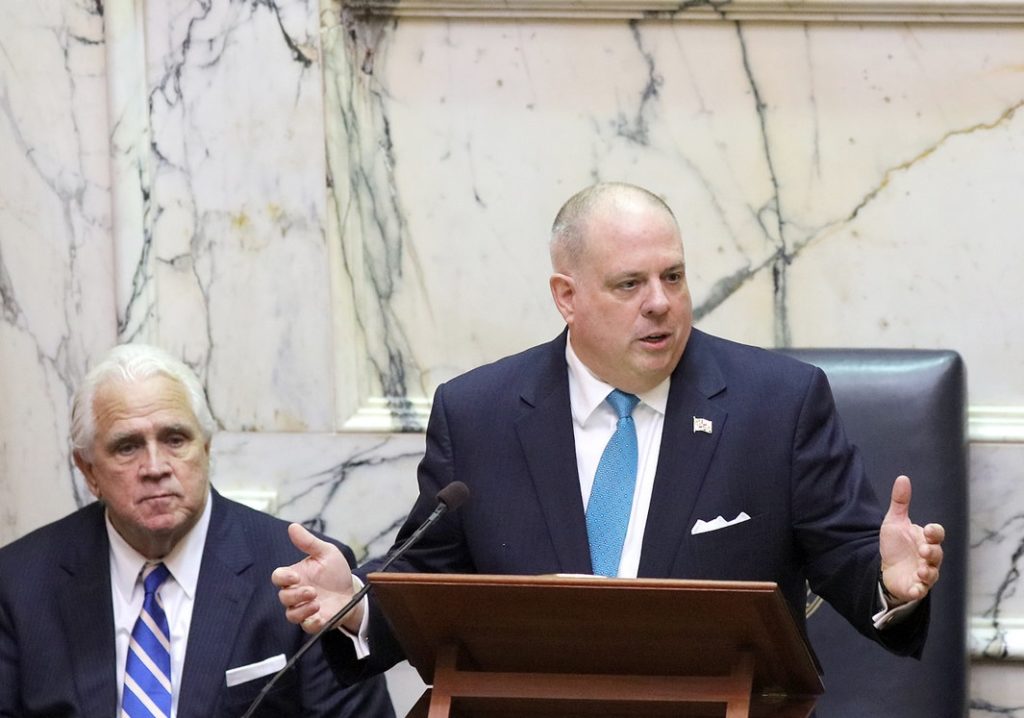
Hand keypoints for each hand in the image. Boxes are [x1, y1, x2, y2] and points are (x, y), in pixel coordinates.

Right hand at [272, 523, 362, 633]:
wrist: (352, 590)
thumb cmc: (335, 571)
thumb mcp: (326, 553)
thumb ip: (309, 542)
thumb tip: (292, 526)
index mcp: (295, 576)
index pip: (278, 577)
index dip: (282, 577)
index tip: (295, 576)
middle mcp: (296, 593)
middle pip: (283, 597)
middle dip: (296, 595)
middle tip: (312, 591)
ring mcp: (304, 608)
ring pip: (291, 614)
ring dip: (302, 610)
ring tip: (317, 603)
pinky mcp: (314, 621)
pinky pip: (306, 627)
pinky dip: (311, 622)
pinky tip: (321, 615)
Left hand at [879, 475, 944, 602]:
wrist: (886, 569)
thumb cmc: (896, 545)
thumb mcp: (895, 522)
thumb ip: (900, 502)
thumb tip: (903, 478)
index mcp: (926, 539)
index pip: (937, 534)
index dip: (935, 532)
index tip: (928, 530)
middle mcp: (929, 557)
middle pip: (937, 554)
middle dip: (932, 552)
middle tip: (923, 550)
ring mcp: (924, 573)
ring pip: (933, 573)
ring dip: (928, 572)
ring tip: (921, 570)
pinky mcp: (915, 587)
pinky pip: (921, 590)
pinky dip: (919, 590)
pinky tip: (916, 588)